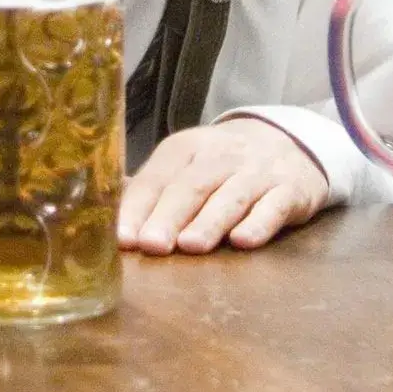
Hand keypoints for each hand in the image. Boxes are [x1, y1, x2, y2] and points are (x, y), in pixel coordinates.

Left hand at [118, 117, 327, 254]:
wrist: (290, 145)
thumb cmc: (222, 165)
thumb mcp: (186, 166)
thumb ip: (151, 190)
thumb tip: (101, 217)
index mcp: (187, 148)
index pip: (159, 176)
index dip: (139, 206)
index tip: (123, 237)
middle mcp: (222, 156)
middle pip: (192, 185)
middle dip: (169, 216)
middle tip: (151, 246)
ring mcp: (258, 172)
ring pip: (231, 195)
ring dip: (210, 221)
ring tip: (191, 246)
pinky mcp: (290, 191)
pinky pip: (274, 206)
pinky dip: (259, 223)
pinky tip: (243, 241)